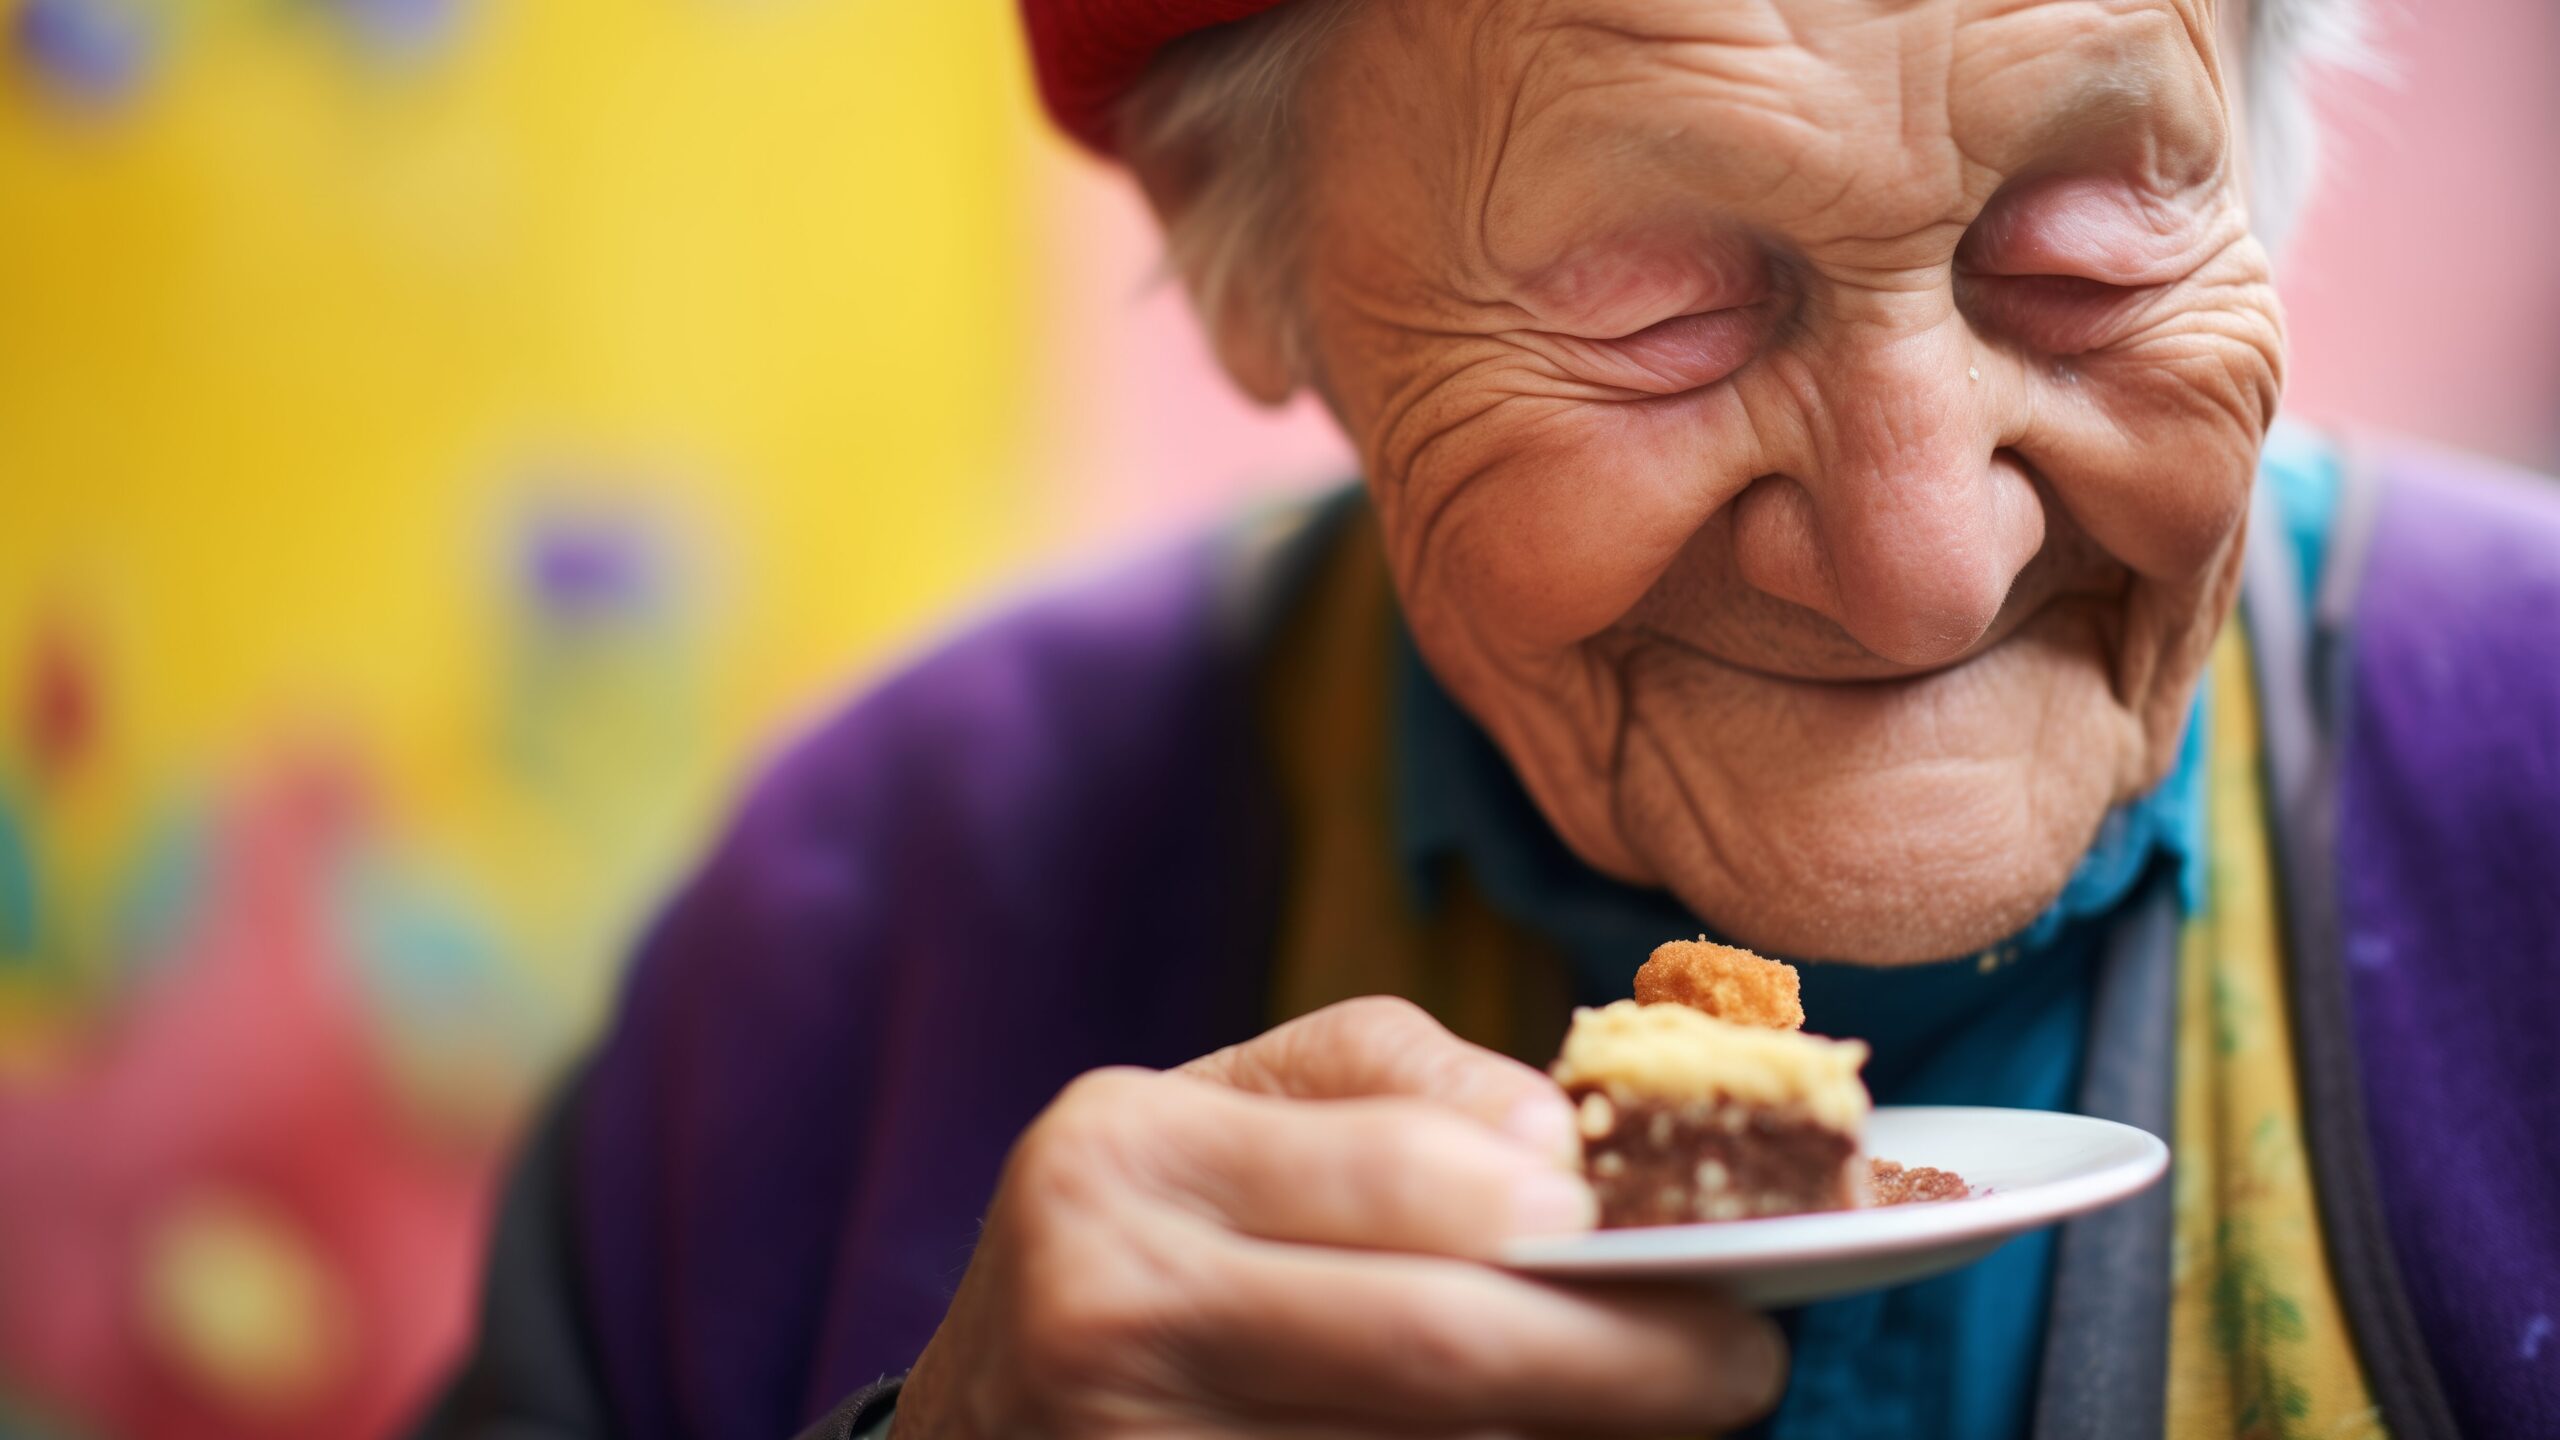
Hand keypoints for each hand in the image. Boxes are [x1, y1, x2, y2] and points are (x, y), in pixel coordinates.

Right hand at [896, 996, 1786, 1436]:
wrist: (977, 1429)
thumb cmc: (1140, 1243)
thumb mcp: (1219, 1113)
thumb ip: (1398, 1085)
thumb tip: (1572, 1144)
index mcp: (1127, 1156)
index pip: (1417, 1178)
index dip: (1578, 1215)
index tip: (1699, 1235)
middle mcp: (1111, 1311)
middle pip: (1445, 1349)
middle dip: (1634, 1365)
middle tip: (1744, 1363)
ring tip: (1665, 1417)